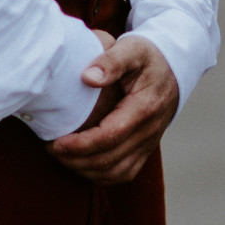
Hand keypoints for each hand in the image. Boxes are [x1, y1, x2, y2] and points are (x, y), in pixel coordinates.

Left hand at [48, 34, 179, 183]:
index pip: (109, 136)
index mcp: (144, 108)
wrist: (174, 69)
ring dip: (84, 170)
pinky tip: (80, 163)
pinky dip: (99, 175)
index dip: (80, 144)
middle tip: (50, 148)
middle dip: (75, 160)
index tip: (56, 142)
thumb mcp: (132, 49)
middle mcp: (149, 131)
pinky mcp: (146, 150)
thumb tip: (87, 78)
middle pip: (109, 160)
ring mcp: (149, 144)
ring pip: (115, 173)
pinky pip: (123, 174)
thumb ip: (111, 61)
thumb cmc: (148, 57)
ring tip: (61, 157)